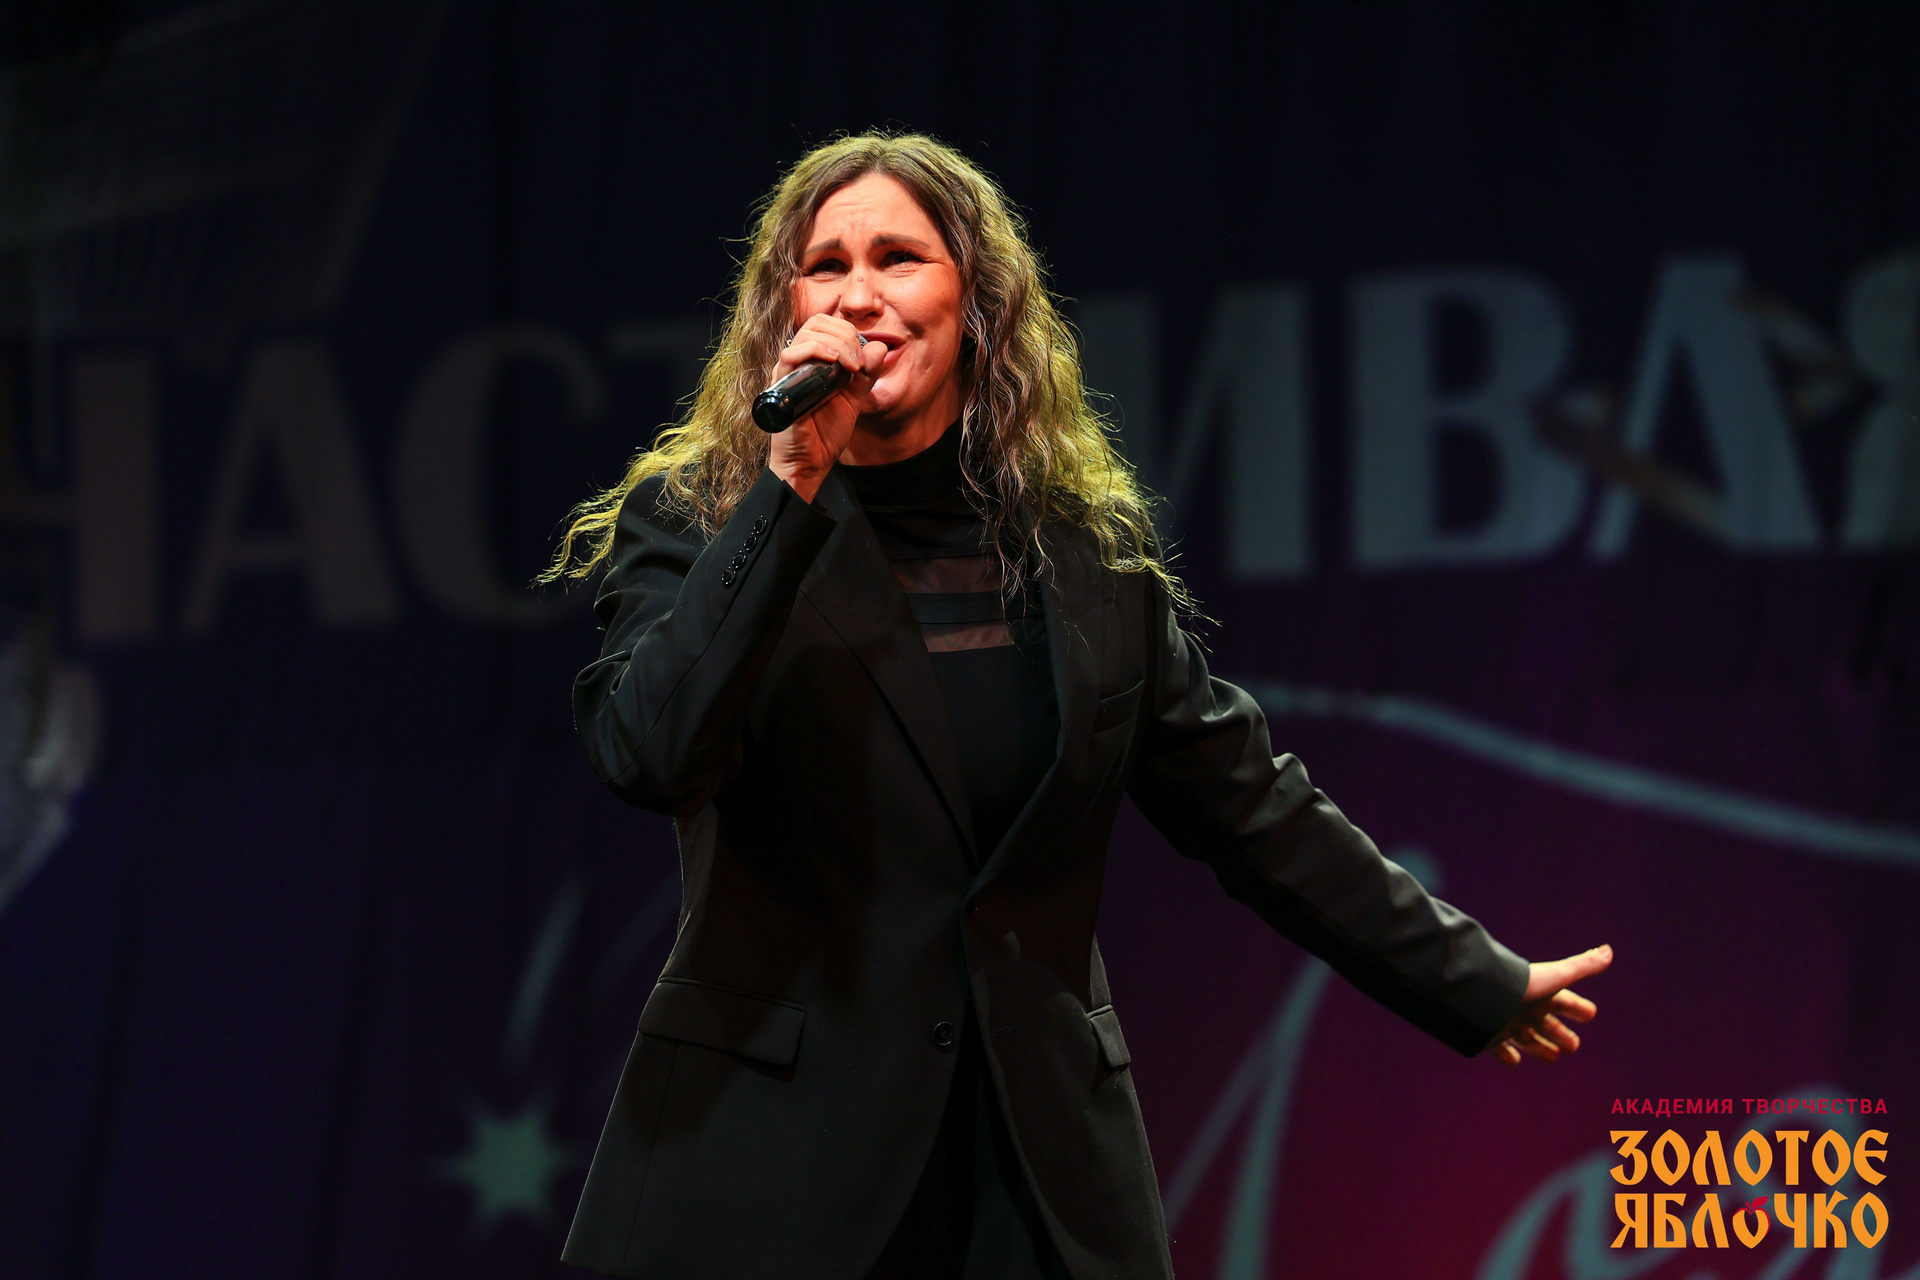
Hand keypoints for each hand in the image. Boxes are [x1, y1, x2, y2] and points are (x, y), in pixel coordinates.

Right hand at [765, 314, 888, 502]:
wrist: (812, 462)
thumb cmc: (827, 432)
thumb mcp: (855, 399)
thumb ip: (866, 375)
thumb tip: (879, 346)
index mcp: (812, 361)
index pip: (825, 324)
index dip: (847, 331)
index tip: (861, 358)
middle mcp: (798, 362)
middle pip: (816, 323)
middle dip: (844, 335)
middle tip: (857, 362)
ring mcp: (787, 373)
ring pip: (805, 334)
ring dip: (835, 342)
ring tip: (849, 366)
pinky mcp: (781, 387)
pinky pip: (789, 356)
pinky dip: (814, 351)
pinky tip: (833, 363)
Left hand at [1488, 944, 1611, 1066]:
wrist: (1477, 994)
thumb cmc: (1520, 985)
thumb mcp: (1554, 978)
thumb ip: (1581, 967)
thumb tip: (1609, 950)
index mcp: (1542, 994)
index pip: (1566, 1002)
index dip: (1578, 1008)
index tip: (1590, 1014)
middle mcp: (1525, 1008)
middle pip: (1547, 1025)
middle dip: (1561, 1034)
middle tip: (1573, 1046)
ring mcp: (1506, 1022)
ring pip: (1528, 1039)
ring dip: (1540, 1048)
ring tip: (1553, 1056)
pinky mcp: (1488, 1035)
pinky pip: (1499, 1049)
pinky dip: (1507, 1056)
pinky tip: (1514, 1061)